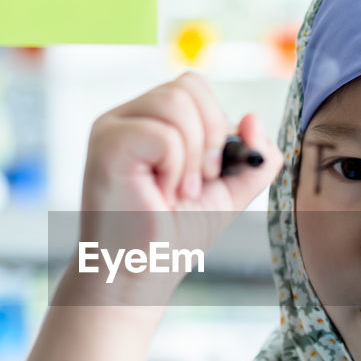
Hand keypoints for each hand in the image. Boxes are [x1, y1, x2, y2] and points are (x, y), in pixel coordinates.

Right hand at [76, 71, 281, 299]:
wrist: (139, 274)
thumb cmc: (174, 237)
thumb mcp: (229, 191)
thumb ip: (254, 156)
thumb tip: (253, 117)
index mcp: (152, 120)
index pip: (194, 88)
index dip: (217, 124)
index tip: (210, 174)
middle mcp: (128, 117)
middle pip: (189, 86)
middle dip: (211, 137)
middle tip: (197, 183)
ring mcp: (113, 127)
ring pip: (176, 102)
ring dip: (192, 155)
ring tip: (177, 191)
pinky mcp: (106, 144)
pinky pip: (162, 133)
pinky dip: (175, 167)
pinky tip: (159, 194)